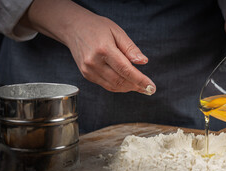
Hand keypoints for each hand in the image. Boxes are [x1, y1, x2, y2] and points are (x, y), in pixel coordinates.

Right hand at [20, 0, 155, 94]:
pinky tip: (127, 83)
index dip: (140, 80)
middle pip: (120, 81)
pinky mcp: (86, 75)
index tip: (151, 87)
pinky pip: (106, 85)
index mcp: (104, 49)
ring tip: (140, 87)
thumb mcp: (117, 32)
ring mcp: (88, 70)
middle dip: (136, 86)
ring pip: (113, 86)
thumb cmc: (96, 27)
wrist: (73, 28)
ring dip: (128, 88)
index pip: (125, 70)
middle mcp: (94, 62)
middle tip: (149, 88)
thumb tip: (143, 62)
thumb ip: (131, 48)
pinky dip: (118, 87)